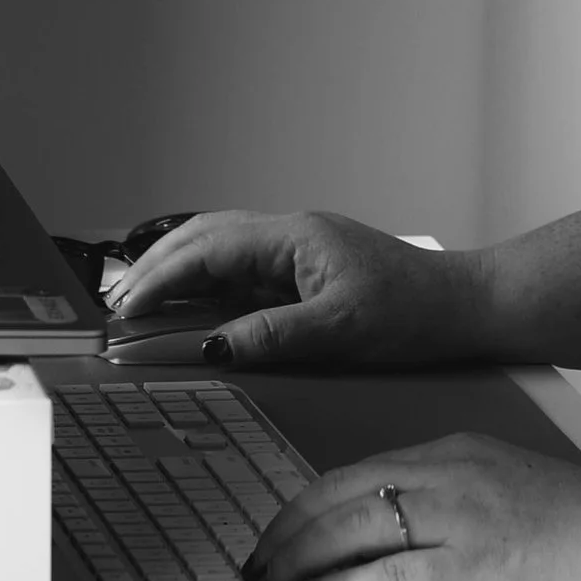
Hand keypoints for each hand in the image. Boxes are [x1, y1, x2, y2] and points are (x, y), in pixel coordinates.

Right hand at [106, 209, 485, 366]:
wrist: (464, 305)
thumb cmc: (414, 312)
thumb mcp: (341, 330)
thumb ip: (274, 335)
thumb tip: (213, 345)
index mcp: (295, 236)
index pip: (210, 248)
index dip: (161, 277)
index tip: (125, 308)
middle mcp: (291, 235)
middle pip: (206, 237)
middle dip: (156, 266)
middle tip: (116, 303)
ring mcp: (298, 250)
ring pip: (221, 248)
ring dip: (178, 270)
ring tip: (139, 300)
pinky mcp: (307, 270)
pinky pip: (243, 270)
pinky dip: (206, 283)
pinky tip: (191, 306)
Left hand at [240, 432, 580, 580]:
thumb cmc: (579, 530)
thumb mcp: (502, 492)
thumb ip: (444, 505)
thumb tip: (378, 544)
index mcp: (455, 451)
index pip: (354, 471)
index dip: (302, 506)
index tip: (274, 538)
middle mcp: (452, 471)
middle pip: (341, 493)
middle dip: (285, 532)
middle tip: (254, 568)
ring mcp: (466, 513)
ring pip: (355, 525)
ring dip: (301, 559)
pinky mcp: (482, 560)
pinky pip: (395, 571)